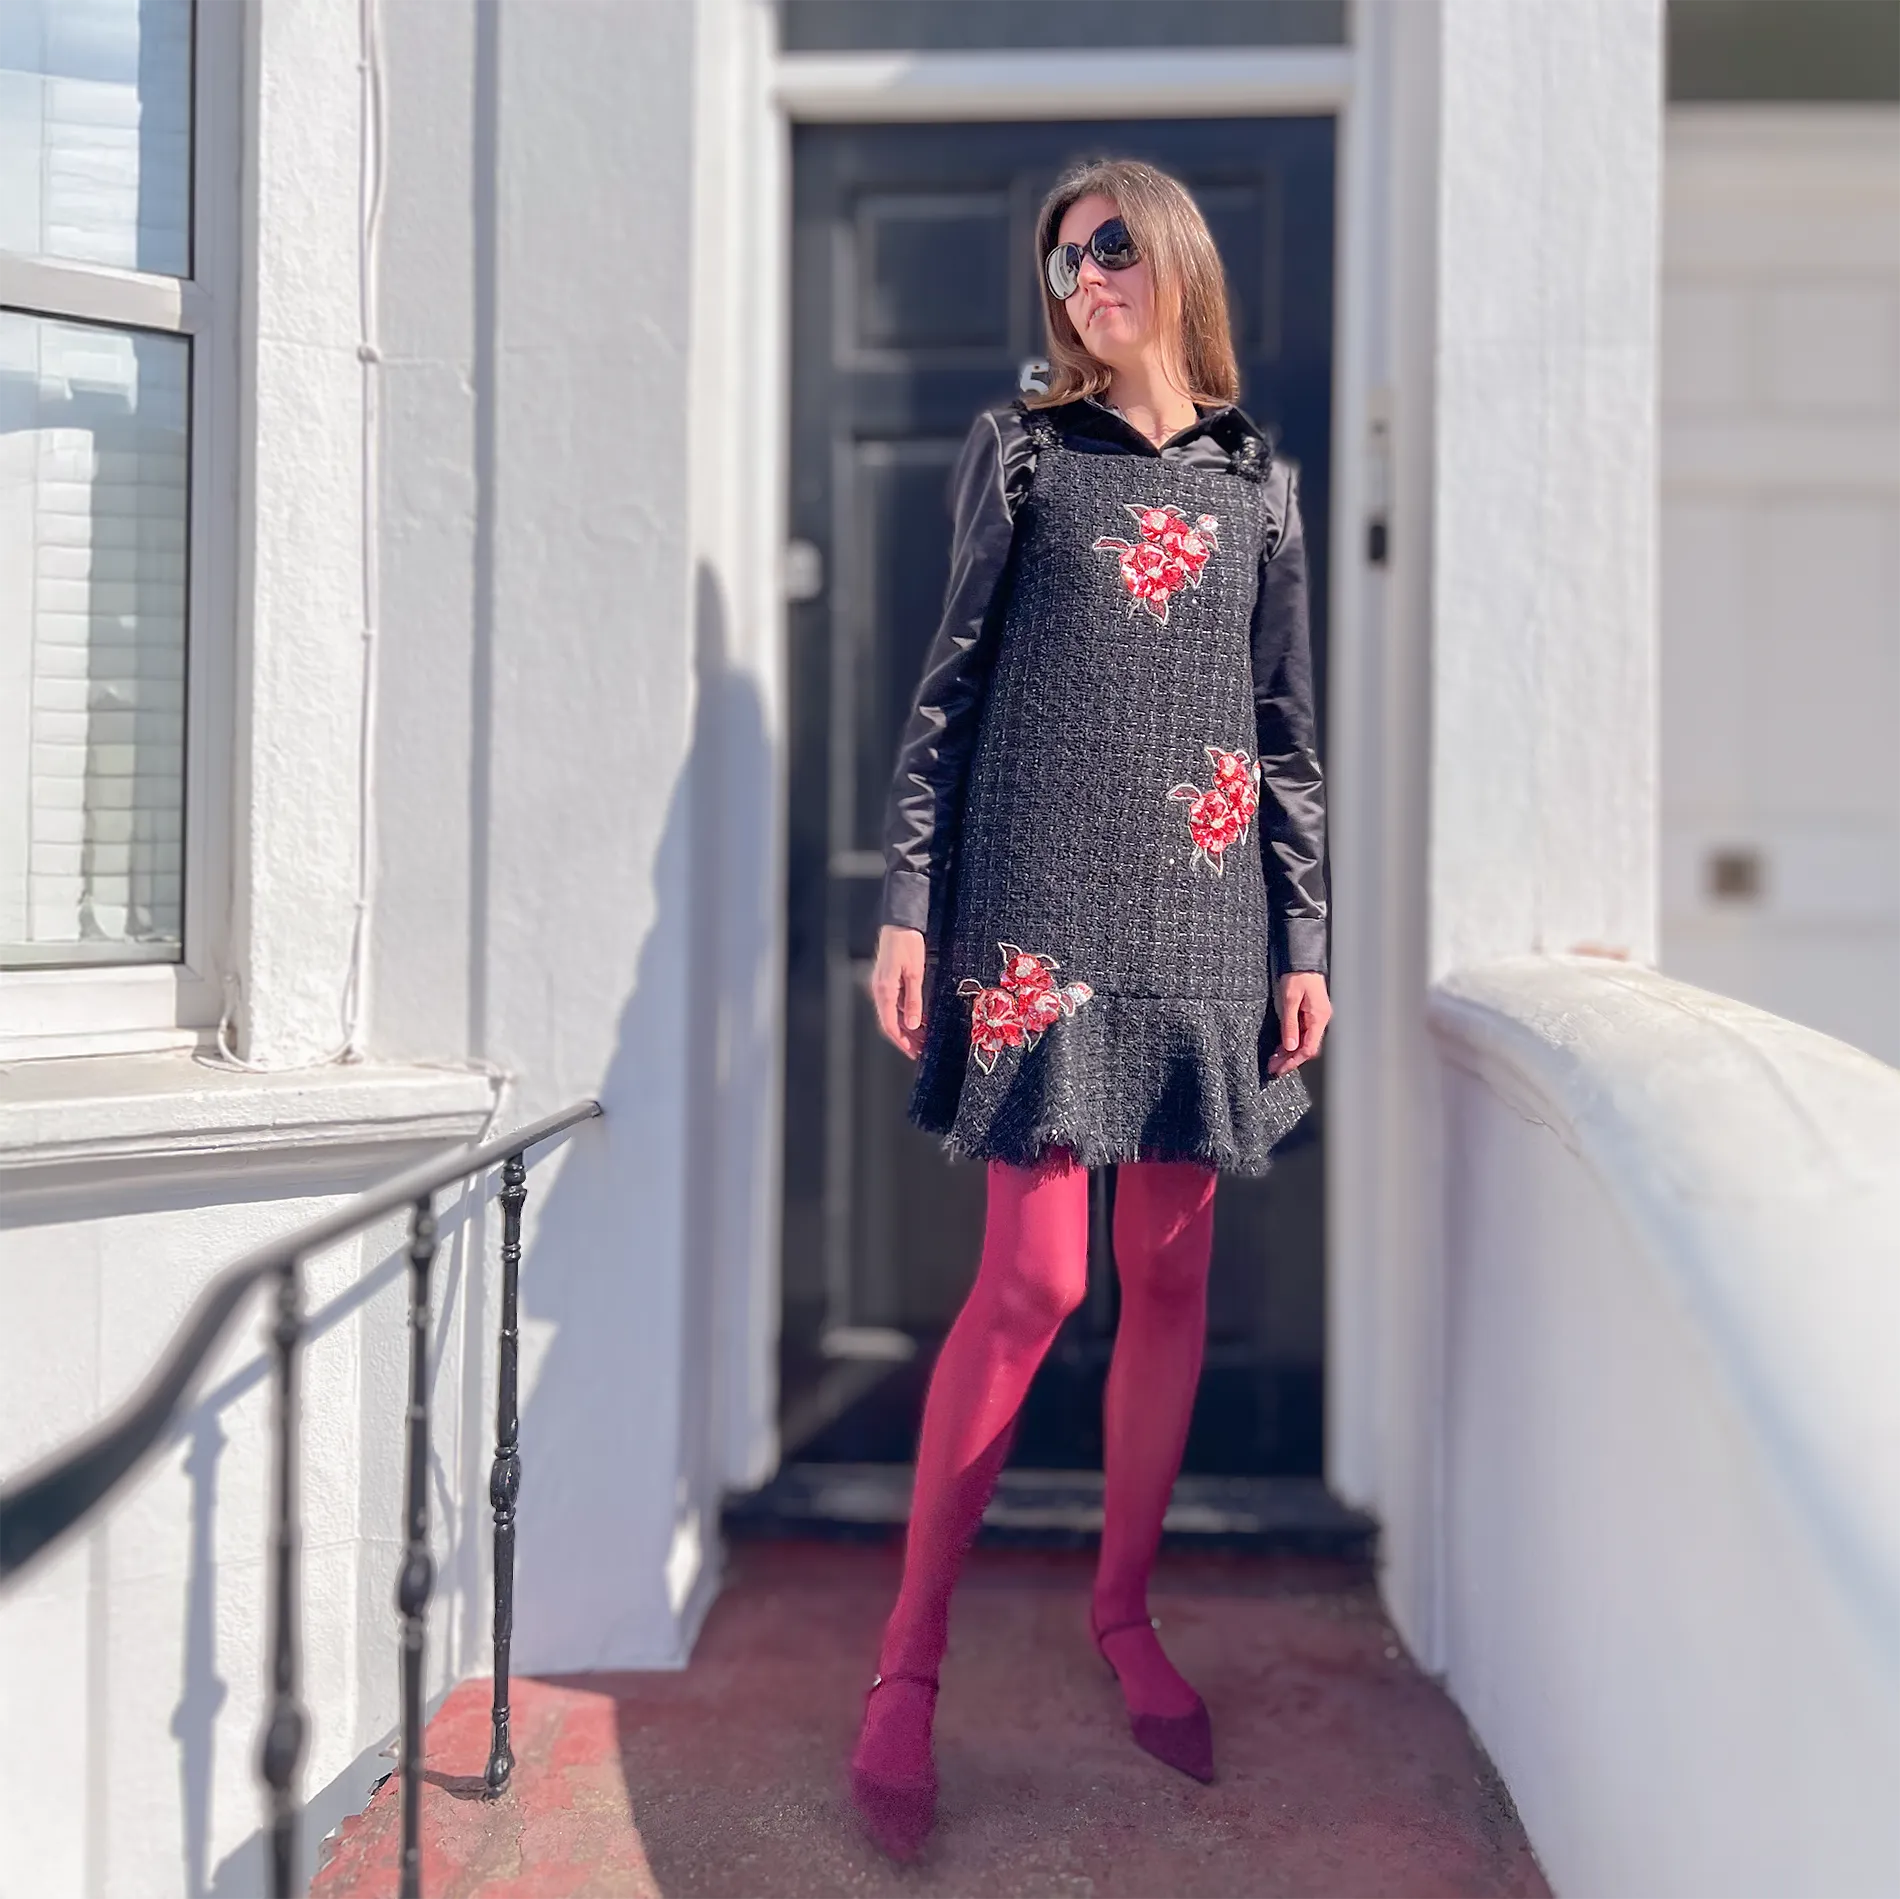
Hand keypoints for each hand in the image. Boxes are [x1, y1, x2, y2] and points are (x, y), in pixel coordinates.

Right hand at [870, 925, 927, 1059]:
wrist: (900, 923)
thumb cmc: (907, 944)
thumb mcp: (915, 974)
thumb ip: (913, 1001)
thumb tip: (913, 1023)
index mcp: (884, 990)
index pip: (889, 1024)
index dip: (901, 1041)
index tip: (913, 1053)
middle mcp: (880, 990)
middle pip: (890, 1022)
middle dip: (906, 1038)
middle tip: (921, 1049)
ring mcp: (882, 986)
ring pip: (893, 1014)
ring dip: (907, 1028)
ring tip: (923, 1038)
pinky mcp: (888, 981)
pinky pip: (895, 1004)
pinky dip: (905, 1014)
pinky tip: (918, 1019)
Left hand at [1268, 971, 1330, 1075]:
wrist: (1302, 957)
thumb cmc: (1297, 975)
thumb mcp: (1289, 1000)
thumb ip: (1290, 1024)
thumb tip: (1290, 1047)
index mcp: (1319, 1018)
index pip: (1308, 1048)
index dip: (1293, 1061)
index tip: (1279, 1069)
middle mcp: (1320, 1019)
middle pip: (1307, 1047)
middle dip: (1290, 1060)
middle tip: (1273, 1068)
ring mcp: (1316, 1016)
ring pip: (1304, 1041)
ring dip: (1289, 1052)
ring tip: (1274, 1061)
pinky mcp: (1310, 1012)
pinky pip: (1302, 1032)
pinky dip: (1291, 1041)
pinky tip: (1281, 1047)